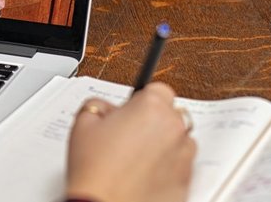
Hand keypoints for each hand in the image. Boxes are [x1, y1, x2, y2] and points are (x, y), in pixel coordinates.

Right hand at [65, 83, 195, 201]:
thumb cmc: (96, 170)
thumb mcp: (83, 122)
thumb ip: (98, 105)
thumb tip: (105, 109)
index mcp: (151, 107)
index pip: (159, 89)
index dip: (143, 99)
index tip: (134, 109)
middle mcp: (174, 128)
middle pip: (171, 114)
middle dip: (152, 122)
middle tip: (128, 135)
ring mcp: (184, 156)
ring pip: (178, 140)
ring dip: (163, 144)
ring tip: (135, 158)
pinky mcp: (187, 181)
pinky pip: (180, 166)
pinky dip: (167, 168)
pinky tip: (143, 174)